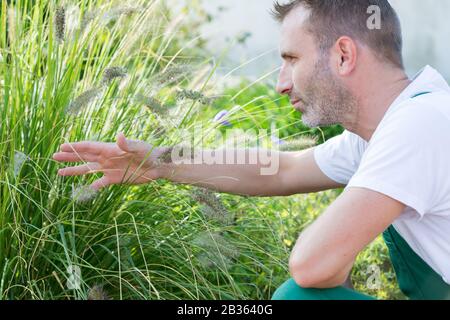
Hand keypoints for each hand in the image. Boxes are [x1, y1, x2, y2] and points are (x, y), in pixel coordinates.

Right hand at [53, 133, 167, 189]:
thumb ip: (127, 144)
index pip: (89, 147)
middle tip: (54, 156)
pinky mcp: (115, 179)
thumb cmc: (149, 152)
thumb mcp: (138, 147)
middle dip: (70, 156)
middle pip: (84, 157)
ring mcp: (109, 169)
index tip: (62, 146)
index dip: (76, 147)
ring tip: (59, 172)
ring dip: (75, 170)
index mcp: (110, 149)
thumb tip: (119, 136)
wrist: (157, 166)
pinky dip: (93, 186)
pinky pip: (100, 183)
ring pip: (88, 170)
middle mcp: (107, 158)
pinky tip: (86, 188)